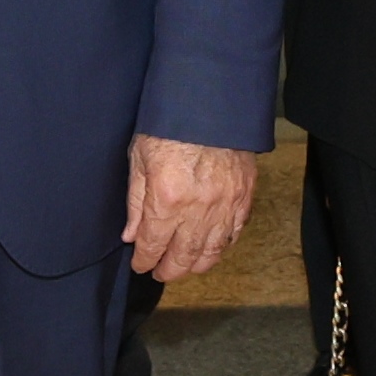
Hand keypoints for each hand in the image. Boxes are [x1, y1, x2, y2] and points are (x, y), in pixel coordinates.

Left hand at [124, 135, 256, 282]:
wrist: (209, 102)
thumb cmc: (169, 125)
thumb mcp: (139, 158)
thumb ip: (135, 202)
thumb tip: (131, 235)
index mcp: (167, 199)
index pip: (153, 245)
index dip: (144, 260)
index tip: (140, 265)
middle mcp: (198, 208)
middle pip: (184, 255)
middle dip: (170, 270)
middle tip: (161, 273)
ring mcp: (225, 203)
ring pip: (212, 250)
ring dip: (197, 264)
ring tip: (186, 266)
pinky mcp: (244, 195)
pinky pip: (235, 232)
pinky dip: (223, 245)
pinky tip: (212, 247)